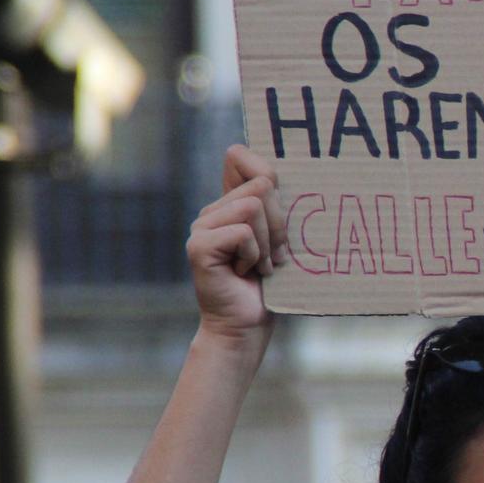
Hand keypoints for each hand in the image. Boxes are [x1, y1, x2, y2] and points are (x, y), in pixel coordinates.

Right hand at [187, 145, 286, 341]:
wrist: (246, 326)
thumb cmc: (270, 284)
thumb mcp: (281, 238)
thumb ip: (278, 206)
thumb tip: (284, 174)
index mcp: (230, 203)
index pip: (239, 156)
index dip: (265, 169)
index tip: (278, 199)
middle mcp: (212, 210)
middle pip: (262, 185)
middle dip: (280, 223)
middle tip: (275, 255)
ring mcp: (201, 227)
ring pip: (254, 207)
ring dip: (269, 243)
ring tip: (260, 266)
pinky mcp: (198, 246)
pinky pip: (244, 233)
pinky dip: (255, 256)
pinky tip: (244, 273)